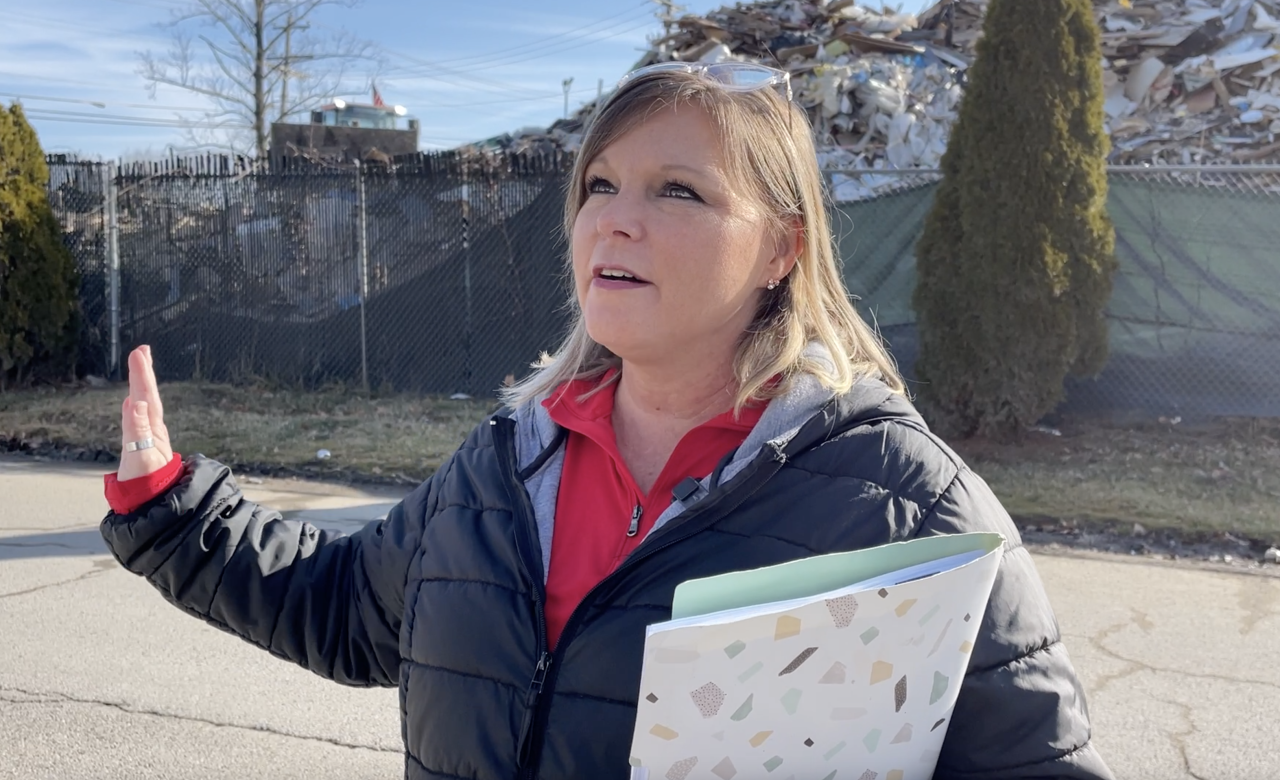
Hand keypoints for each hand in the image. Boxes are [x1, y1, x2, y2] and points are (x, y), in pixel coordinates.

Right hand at [117, 345, 174, 480]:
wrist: (152, 502)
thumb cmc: (147, 481)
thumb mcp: (141, 455)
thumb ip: (137, 429)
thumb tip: (134, 402)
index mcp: (152, 429)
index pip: (147, 396)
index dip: (142, 375)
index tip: (139, 353)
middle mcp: (153, 429)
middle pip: (148, 396)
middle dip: (144, 373)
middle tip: (142, 350)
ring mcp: (149, 436)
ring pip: (146, 405)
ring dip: (143, 385)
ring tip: (141, 365)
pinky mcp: (143, 444)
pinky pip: (141, 419)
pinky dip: (136, 407)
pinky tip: (132, 401)